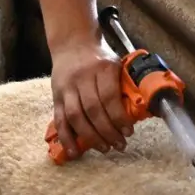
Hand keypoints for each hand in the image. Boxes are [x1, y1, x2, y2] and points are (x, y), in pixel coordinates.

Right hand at [50, 38, 131, 158]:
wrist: (72, 43)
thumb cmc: (98, 57)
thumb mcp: (114, 64)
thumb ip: (122, 85)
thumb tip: (138, 112)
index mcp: (102, 68)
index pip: (109, 96)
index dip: (119, 117)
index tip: (128, 131)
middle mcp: (82, 77)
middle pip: (93, 110)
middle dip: (107, 131)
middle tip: (119, 145)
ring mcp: (67, 87)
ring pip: (76, 117)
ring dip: (91, 137)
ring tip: (104, 148)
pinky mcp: (56, 96)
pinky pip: (60, 120)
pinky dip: (66, 138)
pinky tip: (74, 152)